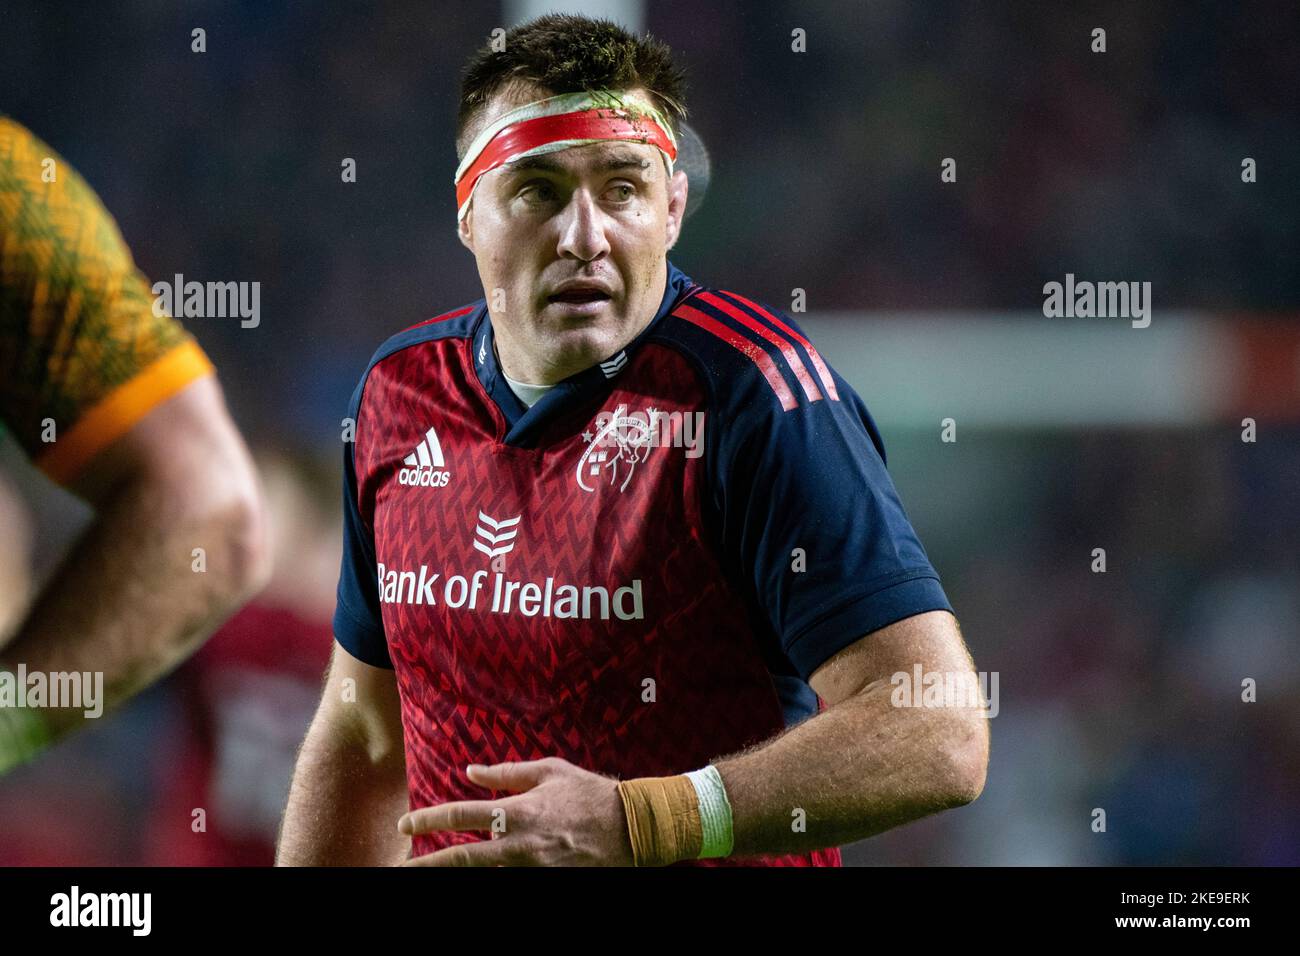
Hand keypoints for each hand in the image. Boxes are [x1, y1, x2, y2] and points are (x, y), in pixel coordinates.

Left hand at [397, 757, 634, 866]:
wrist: (630, 828)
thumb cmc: (589, 793)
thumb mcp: (549, 771)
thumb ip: (507, 773)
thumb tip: (471, 772)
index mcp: (519, 810)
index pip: (461, 815)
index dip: (428, 820)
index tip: (405, 825)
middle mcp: (520, 843)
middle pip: (462, 857)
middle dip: (428, 862)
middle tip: (403, 865)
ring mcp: (531, 867)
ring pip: (484, 872)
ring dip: (459, 870)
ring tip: (432, 870)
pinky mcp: (544, 879)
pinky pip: (510, 877)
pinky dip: (492, 874)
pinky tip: (480, 869)